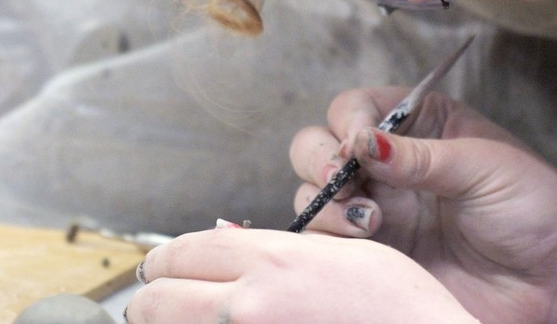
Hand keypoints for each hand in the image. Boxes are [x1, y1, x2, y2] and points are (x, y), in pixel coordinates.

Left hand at [127, 227, 478, 322]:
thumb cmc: (405, 317)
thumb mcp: (352, 260)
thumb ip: (283, 249)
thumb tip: (225, 239)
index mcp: (275, 264)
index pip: (182, 252)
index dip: (166, 263)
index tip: (163, 272)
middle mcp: (248, 308)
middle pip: (154, 299)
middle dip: (151, 302)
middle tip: (158, 307)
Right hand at [287, 87, 556, 322]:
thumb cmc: (539, 212)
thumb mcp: (483, 166)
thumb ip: (419, 155)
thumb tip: (361, 143)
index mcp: (423, 126)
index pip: (356, 107)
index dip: (348, 119)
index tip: (359, 140)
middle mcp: (392, 167)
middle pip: (318, 147)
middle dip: (320, 158)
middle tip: (343, 178)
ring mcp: (381, 212)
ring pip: (313, 196)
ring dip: (325, 202)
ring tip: (372, 220)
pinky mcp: (379, 258)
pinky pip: (328, 244)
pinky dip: (328, 238)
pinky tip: (367, 239)